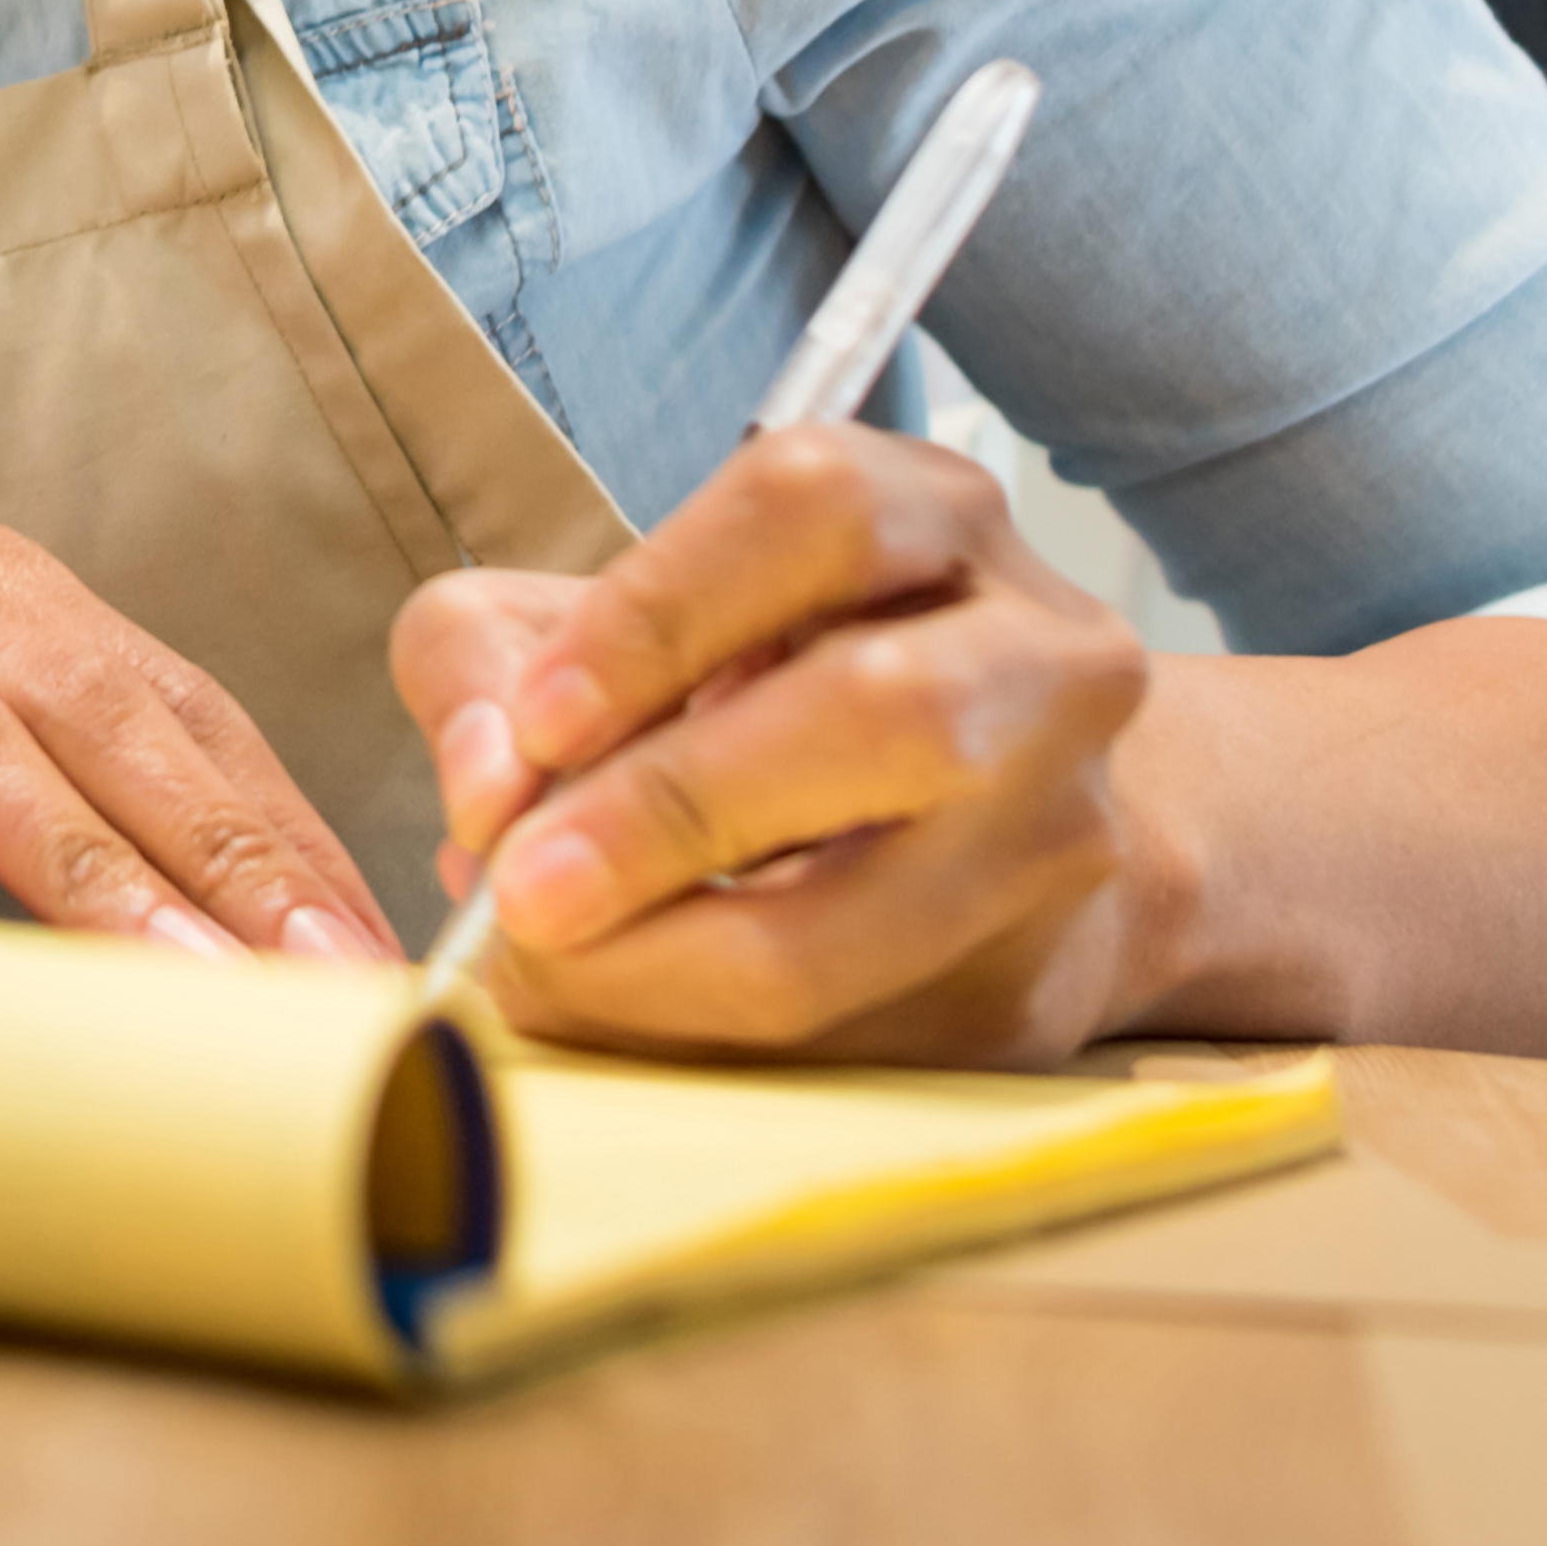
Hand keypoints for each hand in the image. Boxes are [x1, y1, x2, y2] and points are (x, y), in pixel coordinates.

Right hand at [0, 513, 399, 962]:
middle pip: (96, 712)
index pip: (170, 694)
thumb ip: (94, 798)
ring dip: (106, 884)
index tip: (373, 941)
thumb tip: (289, 934)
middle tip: (332, 976)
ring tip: (208, 991)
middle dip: (231, 854)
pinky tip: (6, 1008)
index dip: (282, 820)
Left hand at [393, 426, 1167, 1062]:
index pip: (811, 508)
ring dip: (686, 961)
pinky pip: (866, 1032)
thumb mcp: (604, 626)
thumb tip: (482, 783)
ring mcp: (1063, 826)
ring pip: (891, 906)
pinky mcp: (1037, 986)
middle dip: (678, 808)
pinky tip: (624, 1017)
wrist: (982, 827)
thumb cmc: (758, 692)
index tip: (535, 726)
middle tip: (526, 888)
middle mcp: (1043, 652)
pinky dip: (718, 1038)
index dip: (661, 613)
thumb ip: (492, 659)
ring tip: (550, 968)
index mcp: (932, 517)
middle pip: (889, 706)